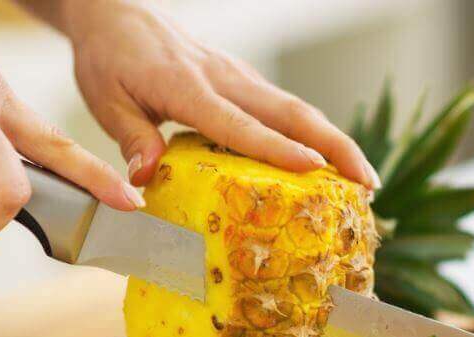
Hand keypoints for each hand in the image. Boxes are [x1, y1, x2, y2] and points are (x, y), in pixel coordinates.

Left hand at [61, 1, 379, 187]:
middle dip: (334, 146)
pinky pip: (282, 108)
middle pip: (290, 112)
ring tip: (363, 178)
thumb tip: (146, 180)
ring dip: (333, 140)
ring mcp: (237, 76)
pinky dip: (311, 133)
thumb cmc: (110, 61)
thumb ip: (132, 139)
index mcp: (187, 87)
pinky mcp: (241, 80)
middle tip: (366, 183)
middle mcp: (223, 78)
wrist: (117, 15)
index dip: (276, 148)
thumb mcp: (107, 102)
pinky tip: (326, 159)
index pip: (238, 123)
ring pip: (296, 108)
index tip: (313, 169)